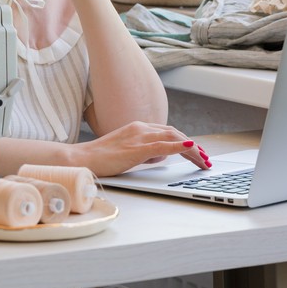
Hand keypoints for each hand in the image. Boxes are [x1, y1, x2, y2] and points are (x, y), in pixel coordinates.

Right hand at [76, 121, 210, 177]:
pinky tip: (190, 148)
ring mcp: (138, 137)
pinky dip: (178, 146)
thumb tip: (159, 156)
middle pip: (175, 134)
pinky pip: (162, 145)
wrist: (81, 159)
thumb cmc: (101, 158)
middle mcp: (140, 128)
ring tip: (203, 159)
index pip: (168, 132)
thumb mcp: (127, 152)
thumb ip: (144, 151)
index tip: (197, 152)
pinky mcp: (135, 148)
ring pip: (172, 138)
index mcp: (138, 128)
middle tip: (205, 159)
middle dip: (193, 147)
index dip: (185, 141)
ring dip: (192, 149)